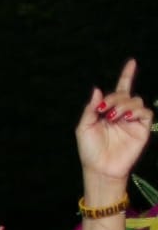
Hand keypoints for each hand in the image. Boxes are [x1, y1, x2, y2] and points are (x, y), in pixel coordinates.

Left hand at [77, 60, 151, 193]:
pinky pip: (146, 113)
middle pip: (126, 95)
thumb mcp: (84, 127)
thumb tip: (97, 89)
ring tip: (114, 116)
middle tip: (105, 109)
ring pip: (136, 101)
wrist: (99, 168)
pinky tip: (126, 117)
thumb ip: (90, 108)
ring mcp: (133, 121)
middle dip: (115, 98)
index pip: (120, 90)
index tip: (132, 62)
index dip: (127, 76)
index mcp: (108, 111)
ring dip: (124, 105)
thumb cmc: (89, 150)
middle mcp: (122, 114)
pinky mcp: (142, 129)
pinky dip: (137, 111)